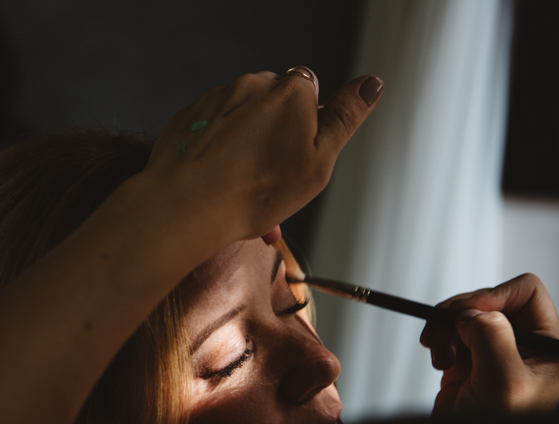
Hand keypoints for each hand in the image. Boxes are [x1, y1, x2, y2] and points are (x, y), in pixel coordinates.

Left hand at [141, 70, 383, 244]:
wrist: (189, 205)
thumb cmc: (258, 190)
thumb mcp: (320, 159)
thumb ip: (346, 117)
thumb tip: (372, 83)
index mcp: (291, 90)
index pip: (309, 92)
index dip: (308, 129)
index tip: (298, 159)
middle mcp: (251, 84)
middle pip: (272, 108)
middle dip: (274, 140)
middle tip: (272, 185)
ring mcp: (214, 99)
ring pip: (240, 124)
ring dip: (245, 152)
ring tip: (244, 196)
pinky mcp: (187, 119)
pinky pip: (210, 133)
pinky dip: (217, 155)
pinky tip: (218, 186)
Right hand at [420, 274, 558, 415]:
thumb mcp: (503, 382)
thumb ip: (493, 339)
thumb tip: (473, 313)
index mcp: (548, 345)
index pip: (527, 293)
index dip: (496, 295)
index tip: (469, 310)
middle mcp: (524, 344)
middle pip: (492, 299)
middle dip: (462, 310)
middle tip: (442, 325)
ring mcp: (495, 350)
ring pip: (467, 313)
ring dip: (445, 324)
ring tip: (436, 346)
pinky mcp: (470, 360)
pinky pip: (451, 332)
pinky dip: (439, 340)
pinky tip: (440, 361)